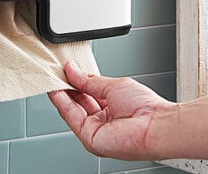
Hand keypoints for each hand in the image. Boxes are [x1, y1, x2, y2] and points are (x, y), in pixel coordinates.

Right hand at [49, 61, 175, 160]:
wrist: (154, 124)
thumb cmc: (144, 107)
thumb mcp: (113, 85)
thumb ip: (89, 81)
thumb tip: (73, 70)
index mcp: (111, 107)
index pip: (87, 93)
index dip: (76, 80)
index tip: (66, 69)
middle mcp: (102, 120)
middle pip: (78, 101)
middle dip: (67, 85)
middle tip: (56, 71)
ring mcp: (96, 129)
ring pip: (72, 110)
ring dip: (61, 93)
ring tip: (54, 77)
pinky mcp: (90, 138)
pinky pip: (72, 118)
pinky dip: (62, 103)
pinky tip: (57, 90)